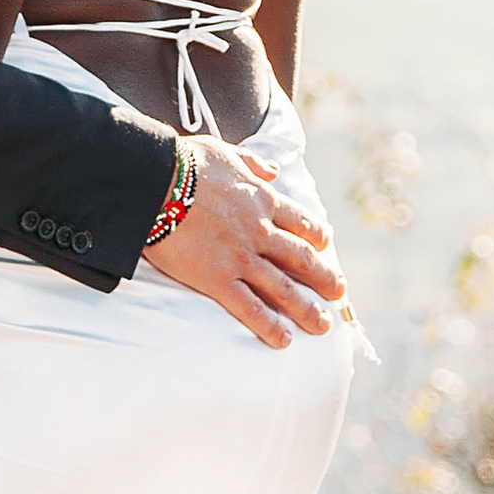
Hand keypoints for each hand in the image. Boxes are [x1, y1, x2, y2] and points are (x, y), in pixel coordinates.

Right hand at [148, 137, 347, 347]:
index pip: (300, 223)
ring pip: (284, 289)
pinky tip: (284, 340)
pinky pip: (250, 308)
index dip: (317, 236)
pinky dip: (270, 325)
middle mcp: (260, 231)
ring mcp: (241, 258)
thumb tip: (271, 169)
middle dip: (323, 278)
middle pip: (301, 259)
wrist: (155, 180)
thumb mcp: (226, 153)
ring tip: (323, 325)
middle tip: (338, 292)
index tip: (326, 246)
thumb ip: (253, 163)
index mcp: (263, 200)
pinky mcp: (218, 279)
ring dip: (307, 309)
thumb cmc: (185, 163)